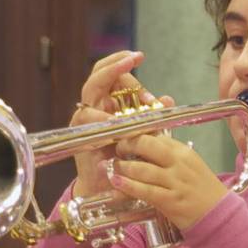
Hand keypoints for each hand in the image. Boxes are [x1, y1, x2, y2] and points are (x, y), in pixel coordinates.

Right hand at [70, 50, 172, 197]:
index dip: (128, 69)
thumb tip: (167, 99)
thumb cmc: (129, 160)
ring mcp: (86, 117)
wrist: (112, 188)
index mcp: (110, 103)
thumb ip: (154, 117)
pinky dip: (102, 116)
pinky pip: (86, 115)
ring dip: (111, 85)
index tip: (144, 68)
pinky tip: (116, 122)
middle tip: (135, 58)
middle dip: (116, 63)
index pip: (115, 76)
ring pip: (91, 88)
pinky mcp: (80, 131)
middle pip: (99, 73)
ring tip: (132, 96)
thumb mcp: (146, 136)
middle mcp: (96, 106)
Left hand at [108, 134, 227, 230]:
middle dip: (127, 145)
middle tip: (118, 150)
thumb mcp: (190, 165)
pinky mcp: (170, 201)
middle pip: (146, 145)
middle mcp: (179, 163)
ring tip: (112, 167)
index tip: (125, 138)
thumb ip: (169, 155)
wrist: (217, 214)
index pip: (156, 135)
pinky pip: (145, 190)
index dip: (137, 135)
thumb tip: (144, 144)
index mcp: (183, 151)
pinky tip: (117, 182)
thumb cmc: (201, 189)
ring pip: (142, 168)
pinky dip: (128, 186)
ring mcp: (175, 182)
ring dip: (122, 167)